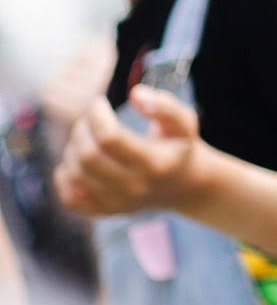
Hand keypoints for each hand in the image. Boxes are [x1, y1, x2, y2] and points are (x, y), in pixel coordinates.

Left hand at [52, 90, 210, 217]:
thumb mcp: (184, 122)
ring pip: (76, 176)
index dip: (96, 116)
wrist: (182, 186)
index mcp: (155, 163)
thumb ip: (165, 106)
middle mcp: (135, 187)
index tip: (98, 103)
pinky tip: (74, 162)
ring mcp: (118, 203)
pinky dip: (64, 178)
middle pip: (88, 156)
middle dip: (80, 130)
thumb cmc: (178, 147)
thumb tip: (135, 93)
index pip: (110, 138)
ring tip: (83, 137)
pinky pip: (69, 199)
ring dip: (72, 150)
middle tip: (88, 119)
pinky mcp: (105, 211)